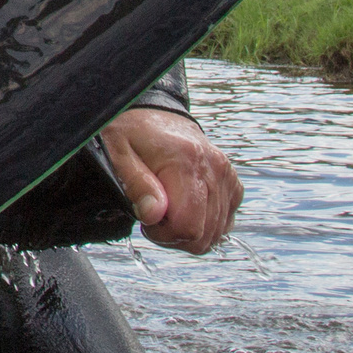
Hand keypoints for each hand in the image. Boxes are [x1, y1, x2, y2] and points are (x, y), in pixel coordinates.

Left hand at [100, 107, 241, 254]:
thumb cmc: (133, 134)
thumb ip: (137, 185)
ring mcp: (227, 176)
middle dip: (174, 236)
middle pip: (203, 235)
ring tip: (168, 211)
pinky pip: (226, 222)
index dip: (163, 234)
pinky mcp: (233, 183)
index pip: (188, 226)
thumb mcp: (119, 154)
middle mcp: (214, 168)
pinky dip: (206, 224)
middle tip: (155, 216)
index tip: (147, 219)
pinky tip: (186, 209)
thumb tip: (153, 215)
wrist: (154, 116)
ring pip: (216, 233)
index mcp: (186, 161)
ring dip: (189, 231)